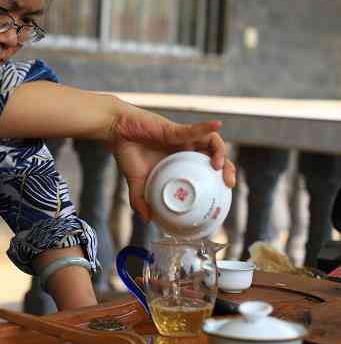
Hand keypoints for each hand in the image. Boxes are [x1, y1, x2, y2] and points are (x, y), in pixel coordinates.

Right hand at [108, 107, 235, 220]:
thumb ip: (140, 199)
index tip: (222, 195)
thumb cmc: (127, 152)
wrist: (115, 132)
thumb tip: (147, 219)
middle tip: (228, 184)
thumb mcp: (135, 181)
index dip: (216, 181)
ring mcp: (182, 139)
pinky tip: (216, 124)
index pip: (205, 171)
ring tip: (219, 167)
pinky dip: (206, 127)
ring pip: (210, 142)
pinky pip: (194, 128)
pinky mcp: (174, 129)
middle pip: (214, 157)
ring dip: (220, 152)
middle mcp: (185, 150)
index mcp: (179, 162)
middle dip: (226, 169)